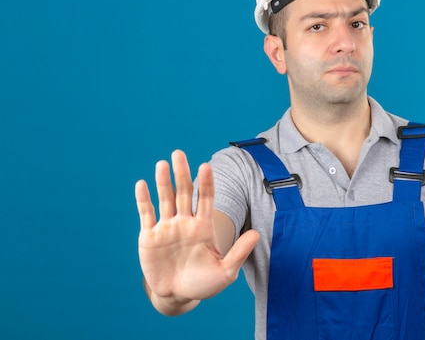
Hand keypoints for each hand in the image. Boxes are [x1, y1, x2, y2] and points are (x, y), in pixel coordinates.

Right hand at [135, 150, 258, 311]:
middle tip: (179, 153)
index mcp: (203, 226)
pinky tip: (142, 184)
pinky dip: (144, 199)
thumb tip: (257, 233)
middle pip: (183, 192)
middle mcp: (185, 222)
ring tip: (162, 164)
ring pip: (165, 199)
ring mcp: (167, 228)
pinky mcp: (149, 237)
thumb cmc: (204, 284)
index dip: (205, 182)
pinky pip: (146, 214)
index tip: (206, 166)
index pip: (206, 198)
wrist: (178, 296)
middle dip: (182, 173)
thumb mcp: (225, 272)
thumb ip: (238, 252)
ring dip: (163, 182)